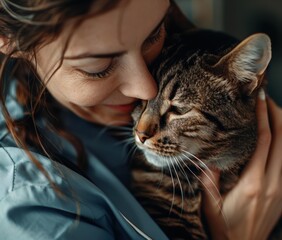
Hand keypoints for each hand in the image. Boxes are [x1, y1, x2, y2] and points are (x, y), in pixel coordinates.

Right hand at [201, 90, 281, 239]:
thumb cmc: (226, 228)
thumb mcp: (210, 204)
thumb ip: (209, 179)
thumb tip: (209, 157)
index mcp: (253, 183)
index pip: (264, 142)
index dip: (263, 118)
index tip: (260, 101)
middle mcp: (272, 183)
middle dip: (277, 115)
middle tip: (268, 99)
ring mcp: (281, 188)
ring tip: (273, 111)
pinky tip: (278, 136)